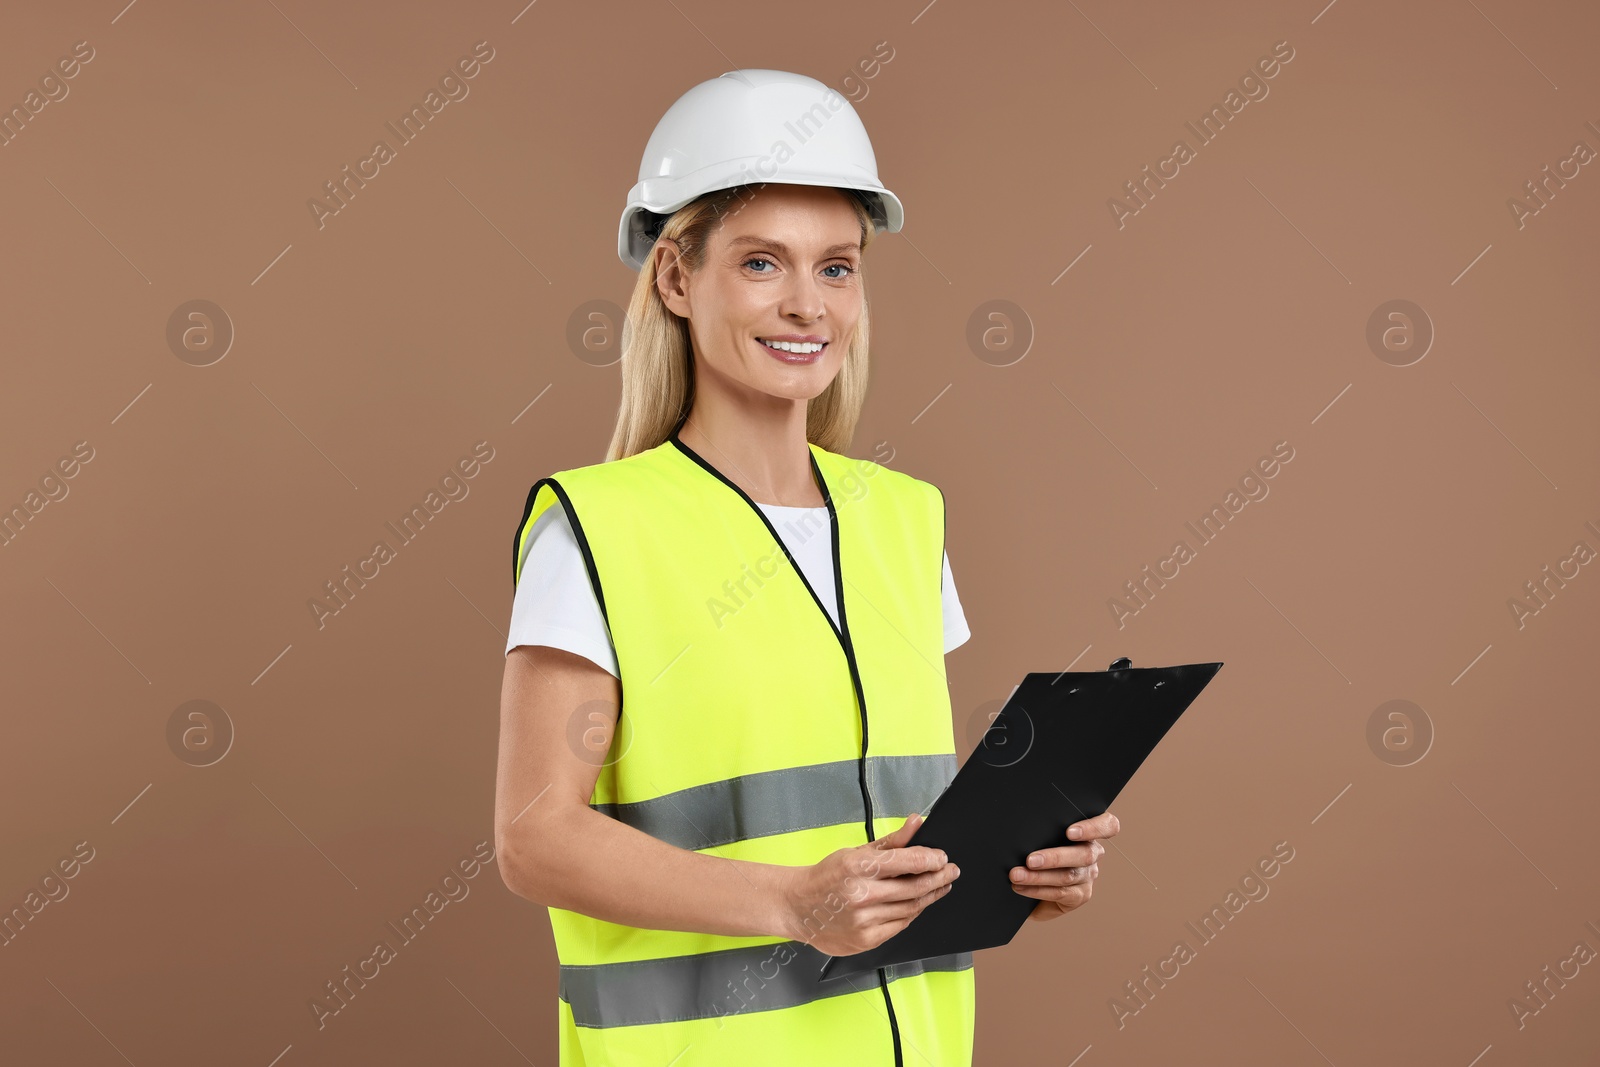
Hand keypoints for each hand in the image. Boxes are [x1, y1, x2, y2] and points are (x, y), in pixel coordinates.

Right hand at [779, 813, 959, 955]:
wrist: (798, 907)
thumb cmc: (827, 876)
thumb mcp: (856, 851)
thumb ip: (891, 841)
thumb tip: (916, 823)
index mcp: (857, 866)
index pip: (906, 861)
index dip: (931, 859)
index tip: (943, 858)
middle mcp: (861, 894)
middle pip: (914, 887)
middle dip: (939, 878)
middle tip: (951, 872)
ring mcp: (864, 920)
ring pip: (910, 908)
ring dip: (929, 896)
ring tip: (940, 886)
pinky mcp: (866, 939)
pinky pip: (900, 925)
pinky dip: (912, 913)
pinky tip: (918, 904)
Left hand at [1011, 811, 1119, 921]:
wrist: (1026, 881)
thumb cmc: (1034, 850)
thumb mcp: (1038, 836)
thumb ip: (1041, 829)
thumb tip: (1021, 826)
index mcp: (1088, 831)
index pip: (1108, 825)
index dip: (1093, 828)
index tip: (1070, 832)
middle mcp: (1093, 852)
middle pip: (1084, 854)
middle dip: (1054, 857)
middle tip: (1029, 860)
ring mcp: (1089, 875)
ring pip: (1068, 875)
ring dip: (1038, 876)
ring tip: (1017, 875)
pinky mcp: (1081, 895)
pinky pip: (1060, 893)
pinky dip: (1037, 890)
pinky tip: (1021, 887)